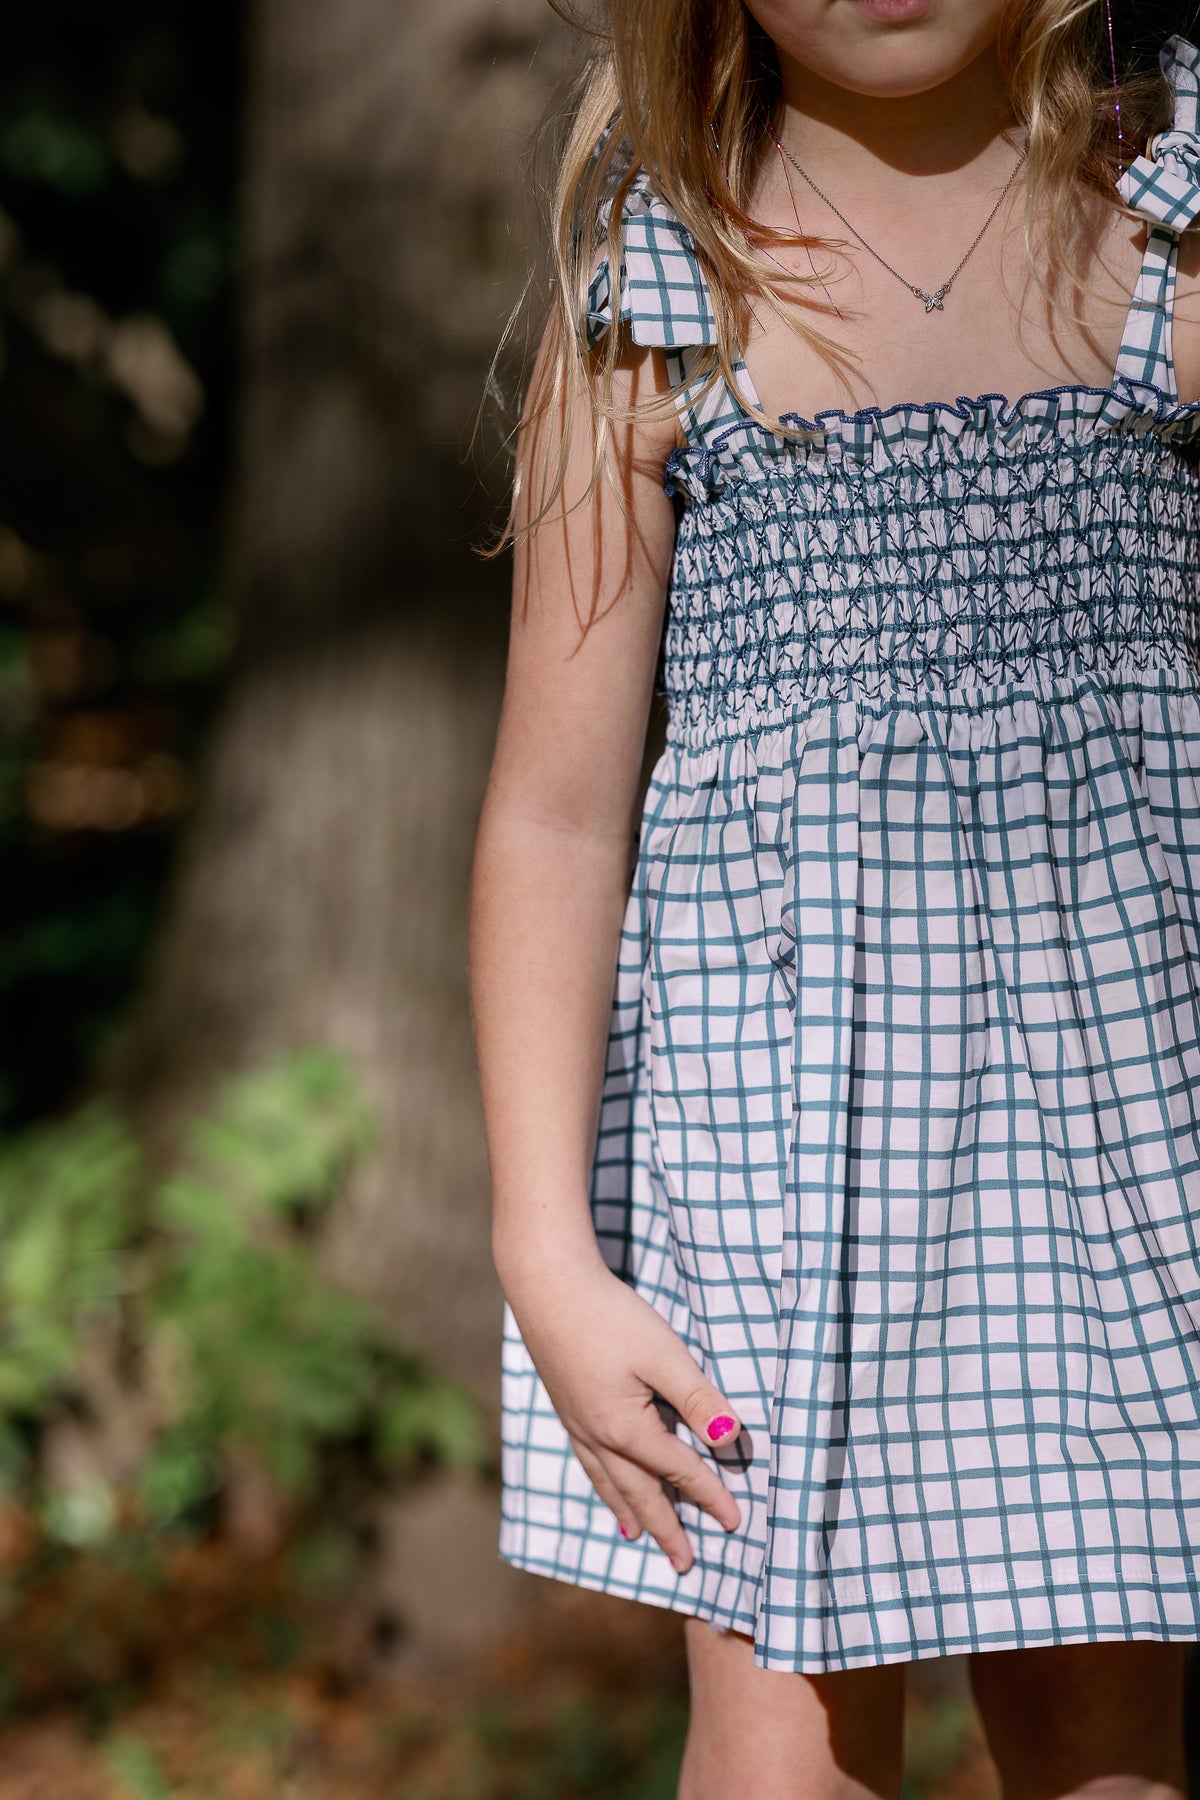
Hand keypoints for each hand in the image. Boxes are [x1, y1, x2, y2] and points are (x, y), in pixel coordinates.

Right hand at [503, 1255, 742, 1571]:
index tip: (736, 1523)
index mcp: (626, 1429)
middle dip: (665, 1528)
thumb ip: (699, 1399)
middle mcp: (598, 1437)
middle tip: (683, 1563)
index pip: (679, 1471)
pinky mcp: (565, 1405)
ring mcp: (577, 1424)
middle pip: (639, 1493)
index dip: (711, 1495)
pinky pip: (588, 1462)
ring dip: (628, 1512)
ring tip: (638, 1539)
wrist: (548, 1286)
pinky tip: (602, 1480)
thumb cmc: (610, 1315)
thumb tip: (732, 1440)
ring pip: (608, 1482)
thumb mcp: (664, 1354)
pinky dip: (601, 1484)